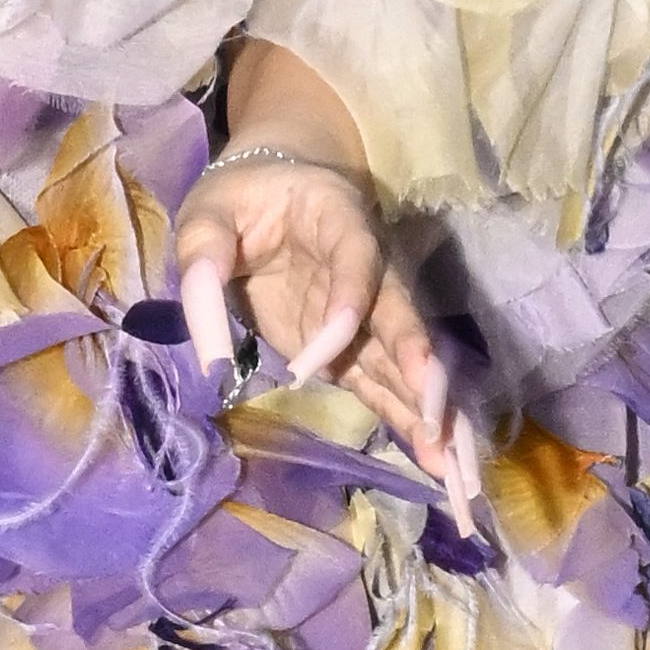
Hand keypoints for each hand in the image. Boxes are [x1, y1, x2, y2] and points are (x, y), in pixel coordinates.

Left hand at [175, 156, 461, 484]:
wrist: (267, 191)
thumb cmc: (235, 201)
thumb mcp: (205, 220)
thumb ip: (203, 276)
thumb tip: (210, 363)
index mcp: (334, 215)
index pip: (354, 259)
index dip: (346, 303)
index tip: (323, 352)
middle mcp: (367, 265)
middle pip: (397, 312)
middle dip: (416, 365)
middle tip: (434, 414)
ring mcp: (364, 310)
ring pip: (399, 355)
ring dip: (422, 405)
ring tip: (447, 458)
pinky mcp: (352, 345)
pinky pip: (381, 381)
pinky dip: (403, 415)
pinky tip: (430, 453)